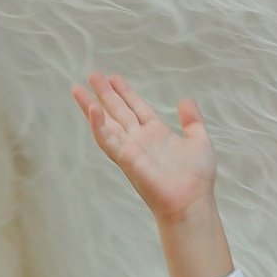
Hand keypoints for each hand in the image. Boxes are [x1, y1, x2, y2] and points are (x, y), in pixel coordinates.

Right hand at [73, 75, 217, 220]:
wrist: (191, 201)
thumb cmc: (197, 177)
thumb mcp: (199, 140)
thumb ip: (192, 121)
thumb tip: (186, 100)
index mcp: (157, 133)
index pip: (137, 107)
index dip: (125, 92)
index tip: (113, 77)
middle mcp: (140, 139)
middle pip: (118, 111)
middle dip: (105, 93)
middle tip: (92, 75)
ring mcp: (130, 148)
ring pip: (107, 122)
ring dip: (92, 105)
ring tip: (78, 89)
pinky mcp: (125, 158)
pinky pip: (107, 140)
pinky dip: (98, 125)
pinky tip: (92, 109)